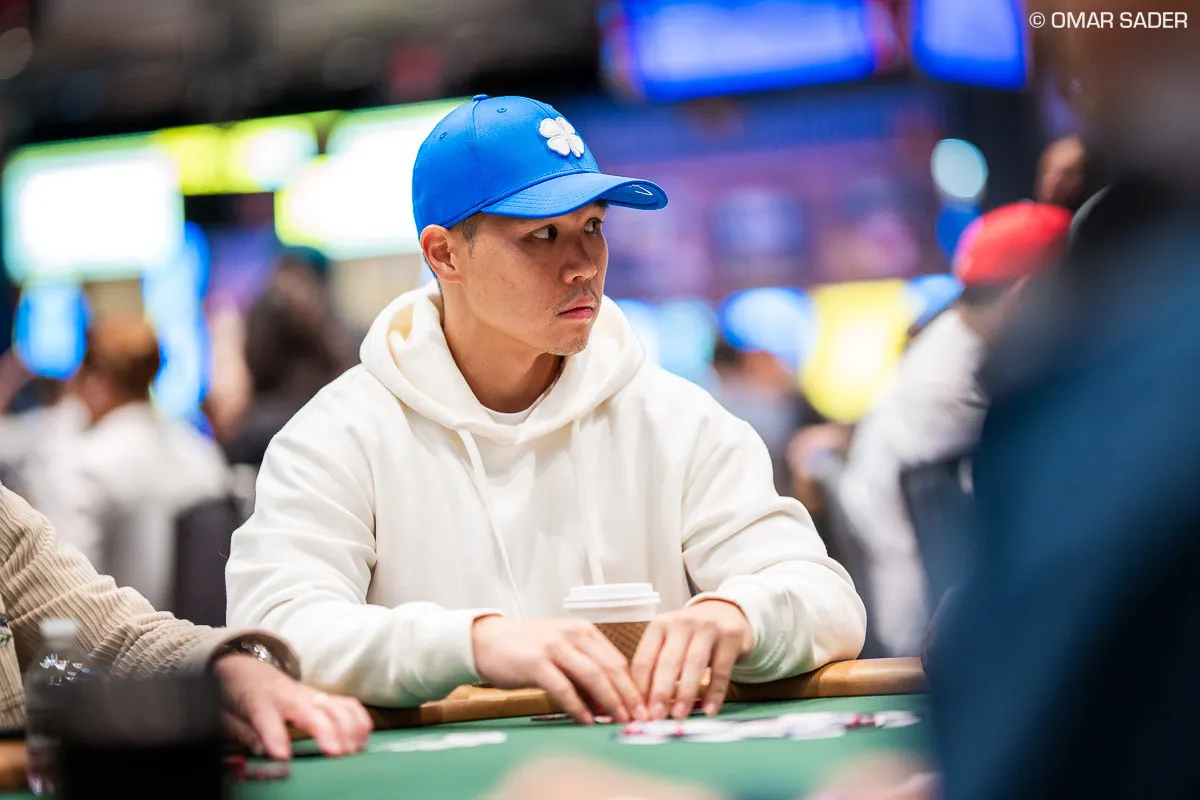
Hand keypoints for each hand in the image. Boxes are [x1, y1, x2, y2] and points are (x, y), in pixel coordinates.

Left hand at [214, 654, 372, 758]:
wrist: (248, 670)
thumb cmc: (240, 697)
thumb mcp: (229, 717)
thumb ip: (246, 736)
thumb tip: (267, 754)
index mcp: (260, 702)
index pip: (267, 719)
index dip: (275, 737)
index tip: (282, 756)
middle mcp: (291, 696)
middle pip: (315, 711)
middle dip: (330, 731)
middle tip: (338, 754)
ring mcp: (312, 695)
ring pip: (340, 705)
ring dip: (352, 727)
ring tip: (353, 750)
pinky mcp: (324, 697)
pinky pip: (350, 705)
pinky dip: (360, 721)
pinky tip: (361, 740)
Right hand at [471, 616, 646, 725]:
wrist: (487, 640)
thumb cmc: (526, 648)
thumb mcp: (561, 650)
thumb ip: (584, 669)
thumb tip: (609, 703)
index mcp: (583, 631)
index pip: (618, 660)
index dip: (633, 687)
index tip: (643, 708)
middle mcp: (572, 635)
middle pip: (610, 668)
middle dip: (628, 697)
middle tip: (639, 719)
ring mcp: (554, 647)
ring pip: (592, 676)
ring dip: (609, 702)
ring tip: (618, 721)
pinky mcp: (535, 662)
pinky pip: (564, 687)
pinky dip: (578, 706)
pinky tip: (586, 720)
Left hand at [631, 599, 752, 719]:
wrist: (726, 612)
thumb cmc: (691, 635)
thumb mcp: (670, 642)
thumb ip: (657, 667)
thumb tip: (645, 706)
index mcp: (659, 625)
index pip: (645, 659)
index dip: (641, 688)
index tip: (640, 712)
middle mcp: (682, 622)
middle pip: (668, 662)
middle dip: (661, 693)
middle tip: (657, 717)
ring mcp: (707, 627)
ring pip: (694, 665)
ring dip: (685, 694)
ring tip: (680, 716)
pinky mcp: (730, 637)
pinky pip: (721, 670)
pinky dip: (715, 694)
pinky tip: (709, 710)